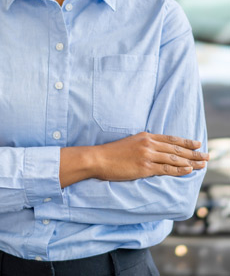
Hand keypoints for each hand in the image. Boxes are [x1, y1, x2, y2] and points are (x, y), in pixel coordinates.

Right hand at [92, 132, 208, 181]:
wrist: (98, 158)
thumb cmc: (111, 153)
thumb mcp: (130, 142)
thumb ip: (144, 144)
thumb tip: (156, 150)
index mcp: (145, 136)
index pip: (170, 139)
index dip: (186, 141)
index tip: (197, 144)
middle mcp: (148, 144)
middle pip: (176, 148)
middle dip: (194, 152)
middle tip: (207, 156)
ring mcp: (147, 155)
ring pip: (175, 158)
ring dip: (191, 162)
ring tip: (203, 164)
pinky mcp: (145, 167)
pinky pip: (167, 169)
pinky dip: (180, 170)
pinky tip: (189, 170)